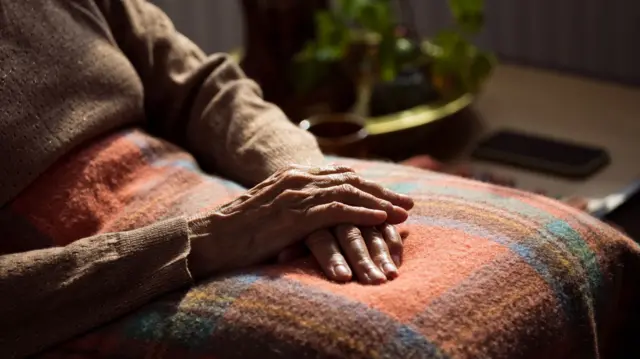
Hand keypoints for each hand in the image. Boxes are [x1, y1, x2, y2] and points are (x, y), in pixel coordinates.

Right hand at [186, 165, 412, 277]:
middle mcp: (298, 179)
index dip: (368, 186)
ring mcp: (297, 195)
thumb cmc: (239, 231)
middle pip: (351, 181)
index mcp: (293, 175)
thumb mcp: (272, 211)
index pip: (340, 176)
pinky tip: (381, 220)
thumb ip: (295, 206)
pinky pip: (338, 210)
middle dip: (382, 192)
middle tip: (407, 204)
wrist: (211, 238)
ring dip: (380, 203)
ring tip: (403, 214)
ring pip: (350, 193)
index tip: (389, 196)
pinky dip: (363, 214)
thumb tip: (316, 217)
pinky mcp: (296, 214)